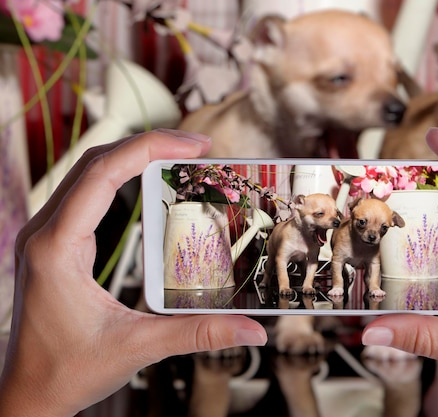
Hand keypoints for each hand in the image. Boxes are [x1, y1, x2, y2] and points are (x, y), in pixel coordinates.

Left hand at [0, 130, 267, 416]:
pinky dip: (122, 178)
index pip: (103, 173)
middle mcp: (45, 233)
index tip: (196, 146)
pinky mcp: (56, 244)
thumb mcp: (138, 348)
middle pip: (97, 162)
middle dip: (149, 146)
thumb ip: (199, 333)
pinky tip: (151, 184)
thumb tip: (253, 329)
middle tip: (199, 148)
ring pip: (90, 173)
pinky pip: (88, 194)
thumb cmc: (67, 372)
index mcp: (57, 248)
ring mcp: (48, 236)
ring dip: (135, 158)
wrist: (28, 395)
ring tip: (182, 159)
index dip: (150, 148)